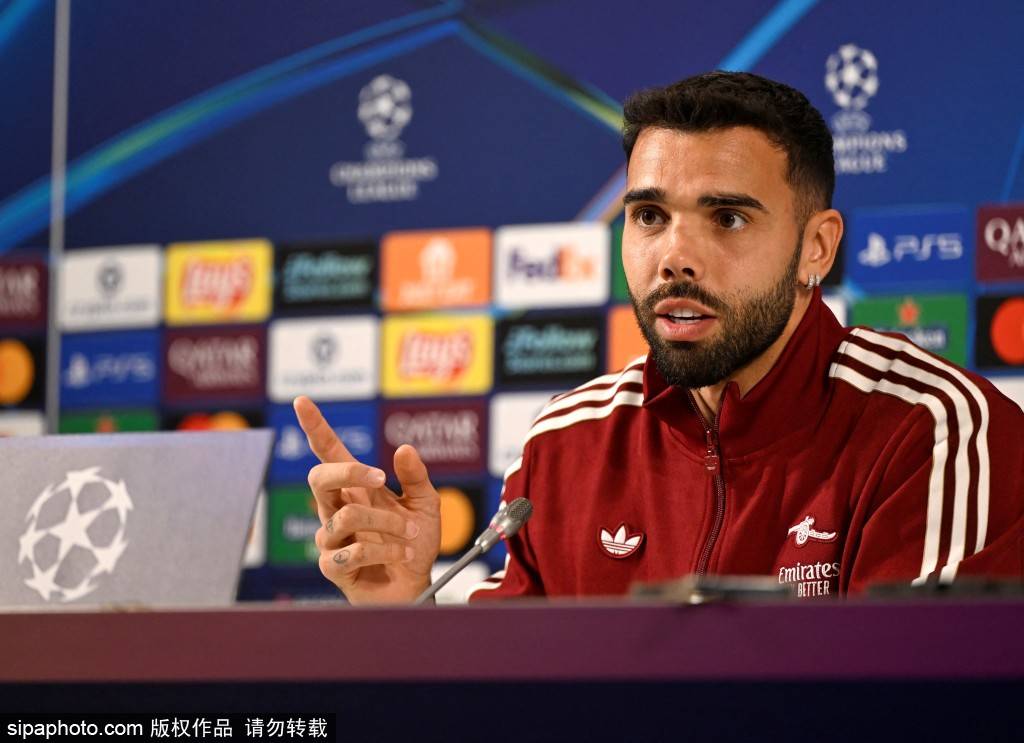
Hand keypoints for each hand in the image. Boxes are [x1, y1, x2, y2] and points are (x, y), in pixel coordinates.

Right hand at [293, 396, 440, 603]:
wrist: (417, 585)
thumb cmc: (414, 543)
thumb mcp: (425, 504)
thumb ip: (415, 477)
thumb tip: (404, 449)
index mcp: (355, 489)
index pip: (329, 453)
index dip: (315, 427)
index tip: (303, 401)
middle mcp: (337, 509)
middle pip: (318, 478)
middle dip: (348, 473)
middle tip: (380, 478)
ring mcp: (332, 538)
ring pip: (346, 517)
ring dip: (386, 523)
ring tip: (411, 534)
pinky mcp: (333, 566)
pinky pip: (351, 552)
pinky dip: (385, 552)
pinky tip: (403, 556)